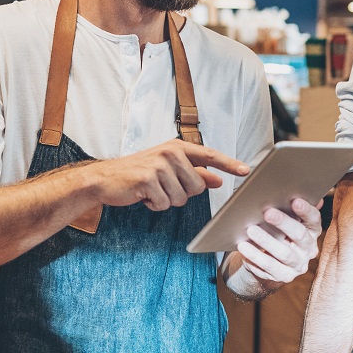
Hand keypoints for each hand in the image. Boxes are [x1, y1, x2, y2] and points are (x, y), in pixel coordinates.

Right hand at [87, 139, 248, 210]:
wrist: (105, 179)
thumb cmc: (138, 174)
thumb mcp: (168, 170)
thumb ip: (194, 173)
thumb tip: (217, 180)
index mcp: (177, 147)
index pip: (209, 155)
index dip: (229, 164)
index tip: (246, 171)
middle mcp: (170, 153)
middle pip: (197, 186)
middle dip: (182, 193)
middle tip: (162, 187)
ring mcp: (159, 165)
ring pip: (181, 197)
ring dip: (166, 200)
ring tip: (151, 190)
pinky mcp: (147, 179)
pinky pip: (164, 204)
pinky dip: (154, 205)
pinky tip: (143, 195)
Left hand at [235, 198, 321, 284]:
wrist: (272, 263)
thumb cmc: (279, 235)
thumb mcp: (287, 222)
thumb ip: (292, 209)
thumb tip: (298, 189)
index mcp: (312, 231)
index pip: (314, 220)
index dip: (306, 211)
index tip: (295, 201)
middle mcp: (308, 249)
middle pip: (299, 235)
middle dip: (283, 223)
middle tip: (267, 212)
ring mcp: (297, 264)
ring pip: (283, 253)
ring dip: (266, 240)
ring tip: (251, 230)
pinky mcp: (284, 276)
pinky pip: (269, 267)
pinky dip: (255, 256)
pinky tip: (244, 247)